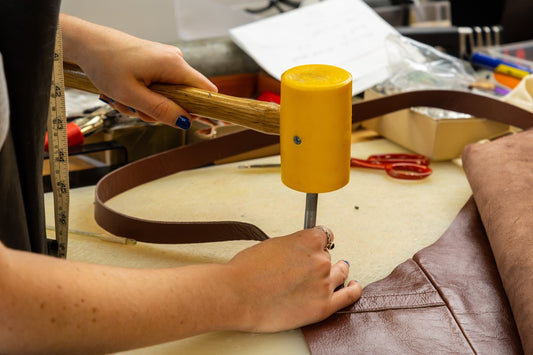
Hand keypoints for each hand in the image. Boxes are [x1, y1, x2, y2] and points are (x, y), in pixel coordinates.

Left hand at [61, 14, 216, 128]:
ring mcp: (165, 61)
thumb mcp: (132, 95)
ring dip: (147, 105)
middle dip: (162, 111)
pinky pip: (158, 88)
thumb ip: (161, 110)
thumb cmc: (105, 64)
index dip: (206, 110)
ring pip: (168, 95)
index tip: (201, 127)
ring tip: (124, 99)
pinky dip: (143, 96)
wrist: (85, 43)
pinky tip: (125, 93)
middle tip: (136, 110)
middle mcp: (174, 60)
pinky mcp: (155, 63)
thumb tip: (186, 122)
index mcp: (174, 65)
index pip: (206, 91)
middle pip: (184, 98)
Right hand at [225, 226, 361, 331]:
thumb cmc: (246, 271)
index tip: (315, 248)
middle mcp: (319, 259)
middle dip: (319, 262)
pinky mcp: (323, 306)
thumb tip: (298, 252)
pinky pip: (348, 296)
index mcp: (307, 240)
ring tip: (330, 275)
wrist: (237, 295)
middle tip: (304, 270)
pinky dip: (353, 290)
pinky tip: (353, 286)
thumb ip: (292, 246)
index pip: (323, 236)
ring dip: (335, 273)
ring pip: (339, 273)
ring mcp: (323, 283)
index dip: (317, 244)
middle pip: (329, 256)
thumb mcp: (271, 244)